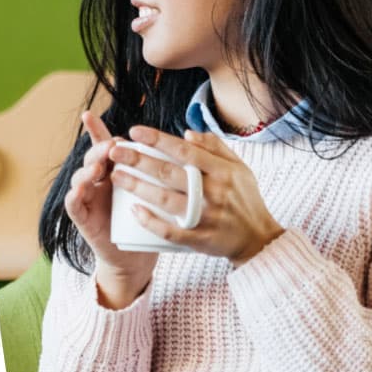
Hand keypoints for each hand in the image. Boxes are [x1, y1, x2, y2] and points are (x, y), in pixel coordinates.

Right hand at [63, 113, 159, 307]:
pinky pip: (74, 205)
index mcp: (117, 168)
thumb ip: (171, 164)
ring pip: (81, 177)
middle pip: (94, 157)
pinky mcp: (84, 218)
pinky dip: (75, 195)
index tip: (89, 115)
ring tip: (99, 167)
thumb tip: (190, 136)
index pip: (106, 146)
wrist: (139, 255)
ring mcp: (90, 198)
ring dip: (87, 169)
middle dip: (101, 148)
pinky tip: (80, 189)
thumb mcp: (163, 190)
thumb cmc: (154, 219)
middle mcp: (100, 179)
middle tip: (113, 146)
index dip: (96, 130)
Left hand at [108, 126, 284, 266]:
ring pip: (166, 200)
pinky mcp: (199, 239)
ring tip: (116, 176)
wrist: (257, 237)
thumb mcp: (239, 168)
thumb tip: (187, 133)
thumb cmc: (245, 198)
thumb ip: (215, 148)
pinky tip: (133, 210)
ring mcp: (206, 217)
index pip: (185, 151)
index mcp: (223, 172)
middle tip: (115, 151)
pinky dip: (151, 221)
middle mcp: (214, 192)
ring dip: (138, 187)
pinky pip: (170, 230)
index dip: (158, 140)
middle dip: (139, 160)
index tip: (135, 132)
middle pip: (170, 173)